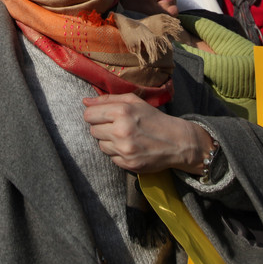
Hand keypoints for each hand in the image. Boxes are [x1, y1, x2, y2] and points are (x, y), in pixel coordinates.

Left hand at [82, 93, 212, 173]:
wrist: (177, 141)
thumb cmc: (154, 118)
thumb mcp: (134, 102)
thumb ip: (108, 99)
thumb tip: (85, 101)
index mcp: (122, 111)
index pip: (89, 114)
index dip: (94, 114)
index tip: (103, 115)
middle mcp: (121, 130)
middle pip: (93, 130)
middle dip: (102, 127)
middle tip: (117, 126)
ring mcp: (124, 149)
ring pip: (100, 145)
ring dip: (109, 141)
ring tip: (125, 137)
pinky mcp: (127, 164)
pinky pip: (111, 157)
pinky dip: (117, 153)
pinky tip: (130, 147)